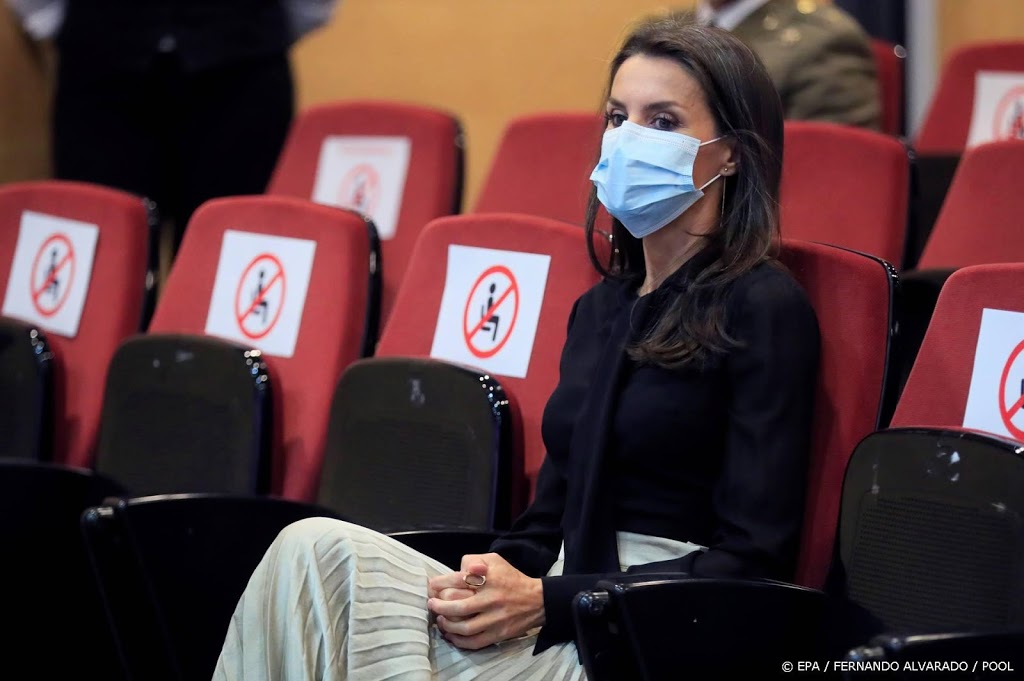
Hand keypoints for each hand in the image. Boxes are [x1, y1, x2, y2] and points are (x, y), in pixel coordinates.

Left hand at [427, 553, 544, 649]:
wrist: (537, 600)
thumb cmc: (511, 578)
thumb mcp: (495, 560)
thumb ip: (474, 560)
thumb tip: (457, 569)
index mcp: (489, 578)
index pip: (458, 580)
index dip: (440, 583)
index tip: (432, 585)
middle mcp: (491, 598)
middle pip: (457, 605)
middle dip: (439, 605)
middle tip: (432, 604)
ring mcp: (495, 619)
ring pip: (464, 627)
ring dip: (446, 624)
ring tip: (439, 619)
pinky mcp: (498, 634)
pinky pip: (474, 642)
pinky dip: (458, 640)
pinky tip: (451, 634)